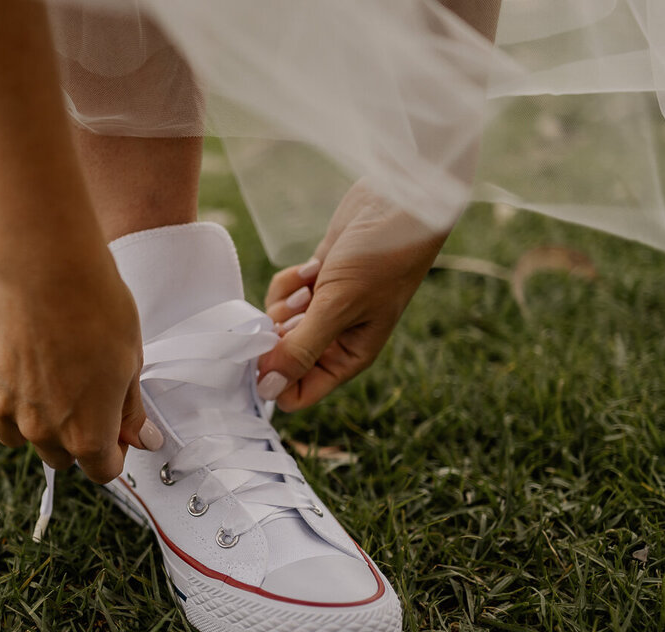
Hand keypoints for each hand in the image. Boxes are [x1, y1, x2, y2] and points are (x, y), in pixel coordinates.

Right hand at [0, 260, 162, 483]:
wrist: (46, 266)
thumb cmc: (96, 307)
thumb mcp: (131, 360)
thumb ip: (131, 409)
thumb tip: (144, 441)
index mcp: (87, 434)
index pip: (102, 470)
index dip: (113, 449)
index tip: (114, 423)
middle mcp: (42, 431)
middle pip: (57, 456)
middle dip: (71, 433)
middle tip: (77, 388)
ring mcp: (0, 407)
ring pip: (12, 435)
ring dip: (25, 416)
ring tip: (35, 371)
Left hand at [257, 180, 448, 409]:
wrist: (398, 205)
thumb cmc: (381, 259)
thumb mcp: (338, 307)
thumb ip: (301, 350)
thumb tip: (268, 390)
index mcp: (348, 356)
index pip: (299, 393)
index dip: (275, 380)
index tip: (266, 352)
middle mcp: (335, 339)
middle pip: (283, 358)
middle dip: (279, 335)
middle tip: (300, 308)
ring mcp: (324, 309)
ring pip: (278, 325)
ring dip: (284, 304)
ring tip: (311, 284)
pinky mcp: (315, 283)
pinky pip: (283, 295)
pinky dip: (289, 282)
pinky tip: (312, 266)